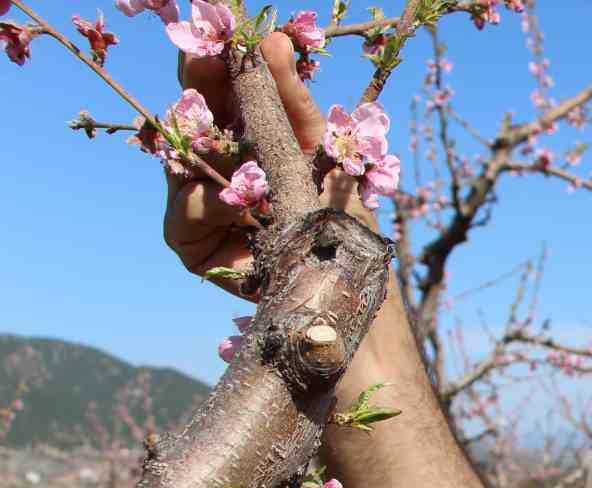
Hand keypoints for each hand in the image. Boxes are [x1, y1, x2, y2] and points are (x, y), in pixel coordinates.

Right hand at [162, 33, 367, 295]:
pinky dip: (210, 202)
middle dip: (197, 85)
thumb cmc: (340, 218)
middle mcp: (217, 165)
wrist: (349, 285)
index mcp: (247, 138)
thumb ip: (295, 101)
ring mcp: (199, 201)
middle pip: (192, 115)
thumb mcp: (325, 152)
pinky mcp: (192, 243)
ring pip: (180, 158)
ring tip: (225, 129)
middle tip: (203, 57)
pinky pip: (187, 210)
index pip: (220, 92)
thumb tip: (274, 40)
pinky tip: (237, 202)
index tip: (221, 36)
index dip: (216, 64)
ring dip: (201, 140)